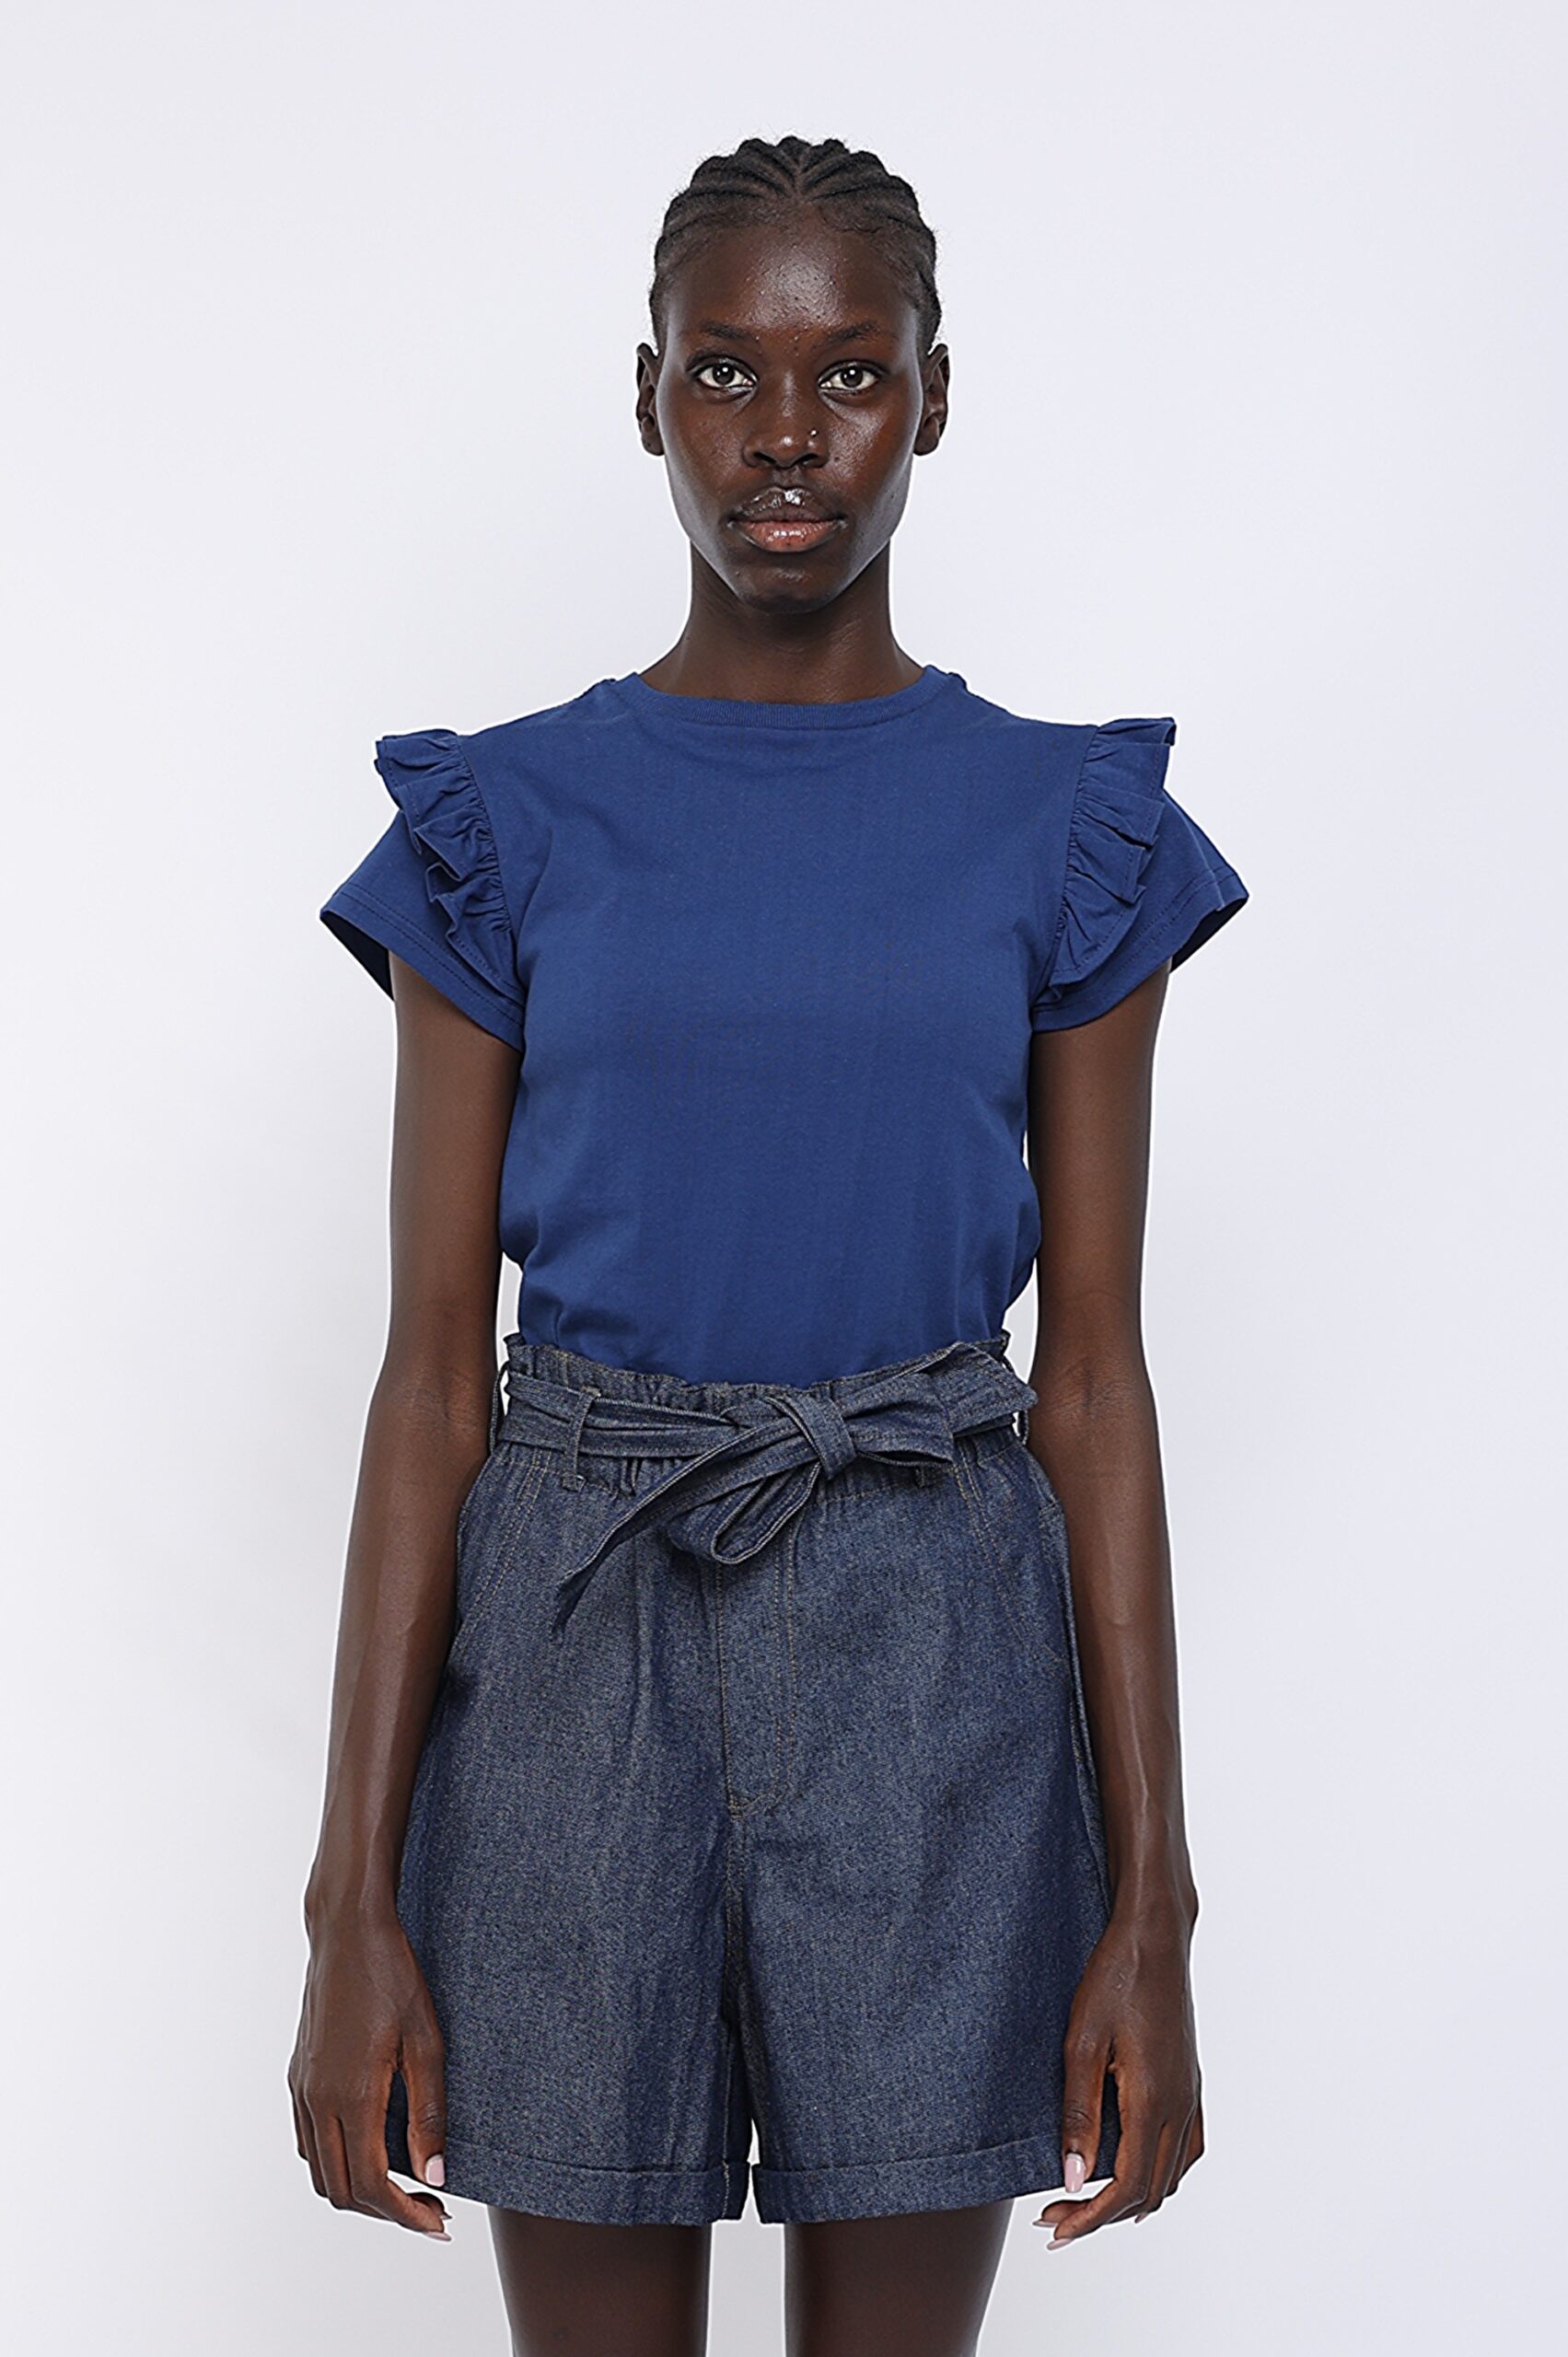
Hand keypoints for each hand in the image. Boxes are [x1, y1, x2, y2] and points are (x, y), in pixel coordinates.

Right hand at [289, 1903, 451, 2237]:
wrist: (347, 1930)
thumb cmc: (393, 1975)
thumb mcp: (427, 2040)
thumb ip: (429, 2113)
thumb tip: (437, 2174)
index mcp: (350, 2095)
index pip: (371, 2186)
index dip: (406, 2216)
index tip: (439, 2223)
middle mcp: (317, 2100)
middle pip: (341, 2190)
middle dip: (387, 2211)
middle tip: (432, 2208)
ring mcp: (302, 2089)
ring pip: (320, 2171)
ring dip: (360, 2190)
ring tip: (407, 2184)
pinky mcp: (298, 2076)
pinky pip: (309, 2141)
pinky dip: (338, 2161)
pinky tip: (374, 2147)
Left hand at [1034, 1903, 1202, 2246]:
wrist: (1154, 1937)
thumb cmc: (1114, 1979)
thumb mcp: (1081, 2042)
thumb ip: (1079, 2113)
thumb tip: (1073, 2178)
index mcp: (1153, 2100)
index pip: (1128, 2187)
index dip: (1090, 2217)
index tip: (1053, 2227)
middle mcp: (1180, 2105)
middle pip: (1150, 2191)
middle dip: (1103, 2215)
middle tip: (1055, 2217)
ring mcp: (1191, 2094)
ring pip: (1172, 2175)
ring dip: (1132, 2199)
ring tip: (1086, 2201)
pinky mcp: (1191, 2082)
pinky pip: (1187, 2149)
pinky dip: (1161, 2173)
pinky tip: (1134, 2166)